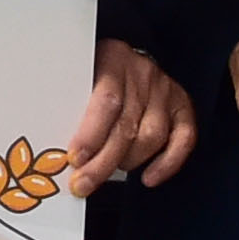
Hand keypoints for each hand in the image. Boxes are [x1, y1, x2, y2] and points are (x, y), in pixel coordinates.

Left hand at [65, 37, 194, 193]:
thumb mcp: (79, 74)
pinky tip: (148, 178)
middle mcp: (143, 73)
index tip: (75, 158)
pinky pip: (184, 139)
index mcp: (113, 58)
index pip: (106, 99)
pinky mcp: (182, 106)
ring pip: (153, 136)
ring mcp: (165, 89)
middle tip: (83, 184)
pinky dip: (167, 163)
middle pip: (127, 124)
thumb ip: (72, 103)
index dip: (91, 134)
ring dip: (128, 161)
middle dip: (103, 162)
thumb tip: (54, 147)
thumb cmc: (95, 71)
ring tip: (107, 171)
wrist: (123, 55)